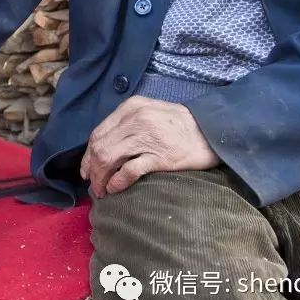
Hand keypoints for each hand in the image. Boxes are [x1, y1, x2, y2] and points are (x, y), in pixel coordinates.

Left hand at [80, 95, 219, 197]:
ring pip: (109, 159)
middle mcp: (135, 120)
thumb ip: (127, 123)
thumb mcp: (150, 113)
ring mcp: (147, 137)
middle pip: (100, 147)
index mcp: (131, 108)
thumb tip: (104, 147)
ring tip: (102, 191)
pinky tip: (115, 189)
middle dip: (92, 170)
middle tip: (93, 185)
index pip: (98, 133)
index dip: (88, 155)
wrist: (213, 131)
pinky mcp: (160, 156)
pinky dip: (117, 182)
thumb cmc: (181, 125)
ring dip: (101, 179)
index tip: (86, 170)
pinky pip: (129, 170)